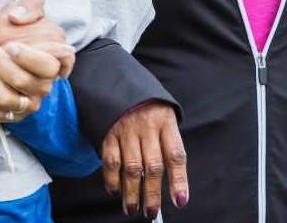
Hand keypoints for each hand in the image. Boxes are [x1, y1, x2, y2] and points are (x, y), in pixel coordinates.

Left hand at [0, 0, 70, 124]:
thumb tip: (18, 18)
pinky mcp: (11, 116)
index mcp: (51, 58)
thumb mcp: (12, 12)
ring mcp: (28, 102)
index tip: (11, 46)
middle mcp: (44, 84)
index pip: (62, 62)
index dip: (36, 57)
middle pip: (32, 82)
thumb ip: (28, 5)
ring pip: (11, 99)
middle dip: (5, 66)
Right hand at [100, 101, 186, 218]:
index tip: (180, 201)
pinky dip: (112, 179)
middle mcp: (147, 126)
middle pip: (152, 166)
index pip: (175, 155)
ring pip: (131, 168)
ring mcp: (125, 129)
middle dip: (152, 194)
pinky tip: (115, 191)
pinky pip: (110, 161)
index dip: (179, 180)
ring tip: (132, 209)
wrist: (116, 77)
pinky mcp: (107, 131)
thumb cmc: (146, 103)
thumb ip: (167, 142)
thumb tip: (173, 182)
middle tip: (151, 212)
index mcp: (166, 121)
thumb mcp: (163, 114)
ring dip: (131, 193)